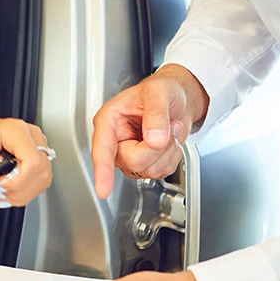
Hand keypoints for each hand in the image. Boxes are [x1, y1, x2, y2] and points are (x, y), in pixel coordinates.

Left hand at [0, 117, 52, 206]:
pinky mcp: (39, 158)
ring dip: (22, 193)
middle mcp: (31, 136)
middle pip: (40, 171)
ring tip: (0, 190)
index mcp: (16, 130)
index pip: (32, 161)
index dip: (18, 180)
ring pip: (44, 178)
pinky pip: (42, 181)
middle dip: (18, 188)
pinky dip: (25, 193)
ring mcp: (38, 147)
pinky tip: (9, 191)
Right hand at [91, 64, 208, 198]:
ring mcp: (130, 156)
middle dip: (157, 147)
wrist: (177, 100)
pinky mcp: (145, 165)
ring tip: (170, 128)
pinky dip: (173, 156)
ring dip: (168, 150)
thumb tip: (154, 139)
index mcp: (109, 121)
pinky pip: (162, 172)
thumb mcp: (159, 92)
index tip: (103, 190)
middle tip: (169, 126)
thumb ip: (156, 114)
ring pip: (149, 169)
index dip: (102, 171)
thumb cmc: (161, 91)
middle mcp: (116, 141)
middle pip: (134, 162)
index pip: (103, 150)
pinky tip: (171, 140)